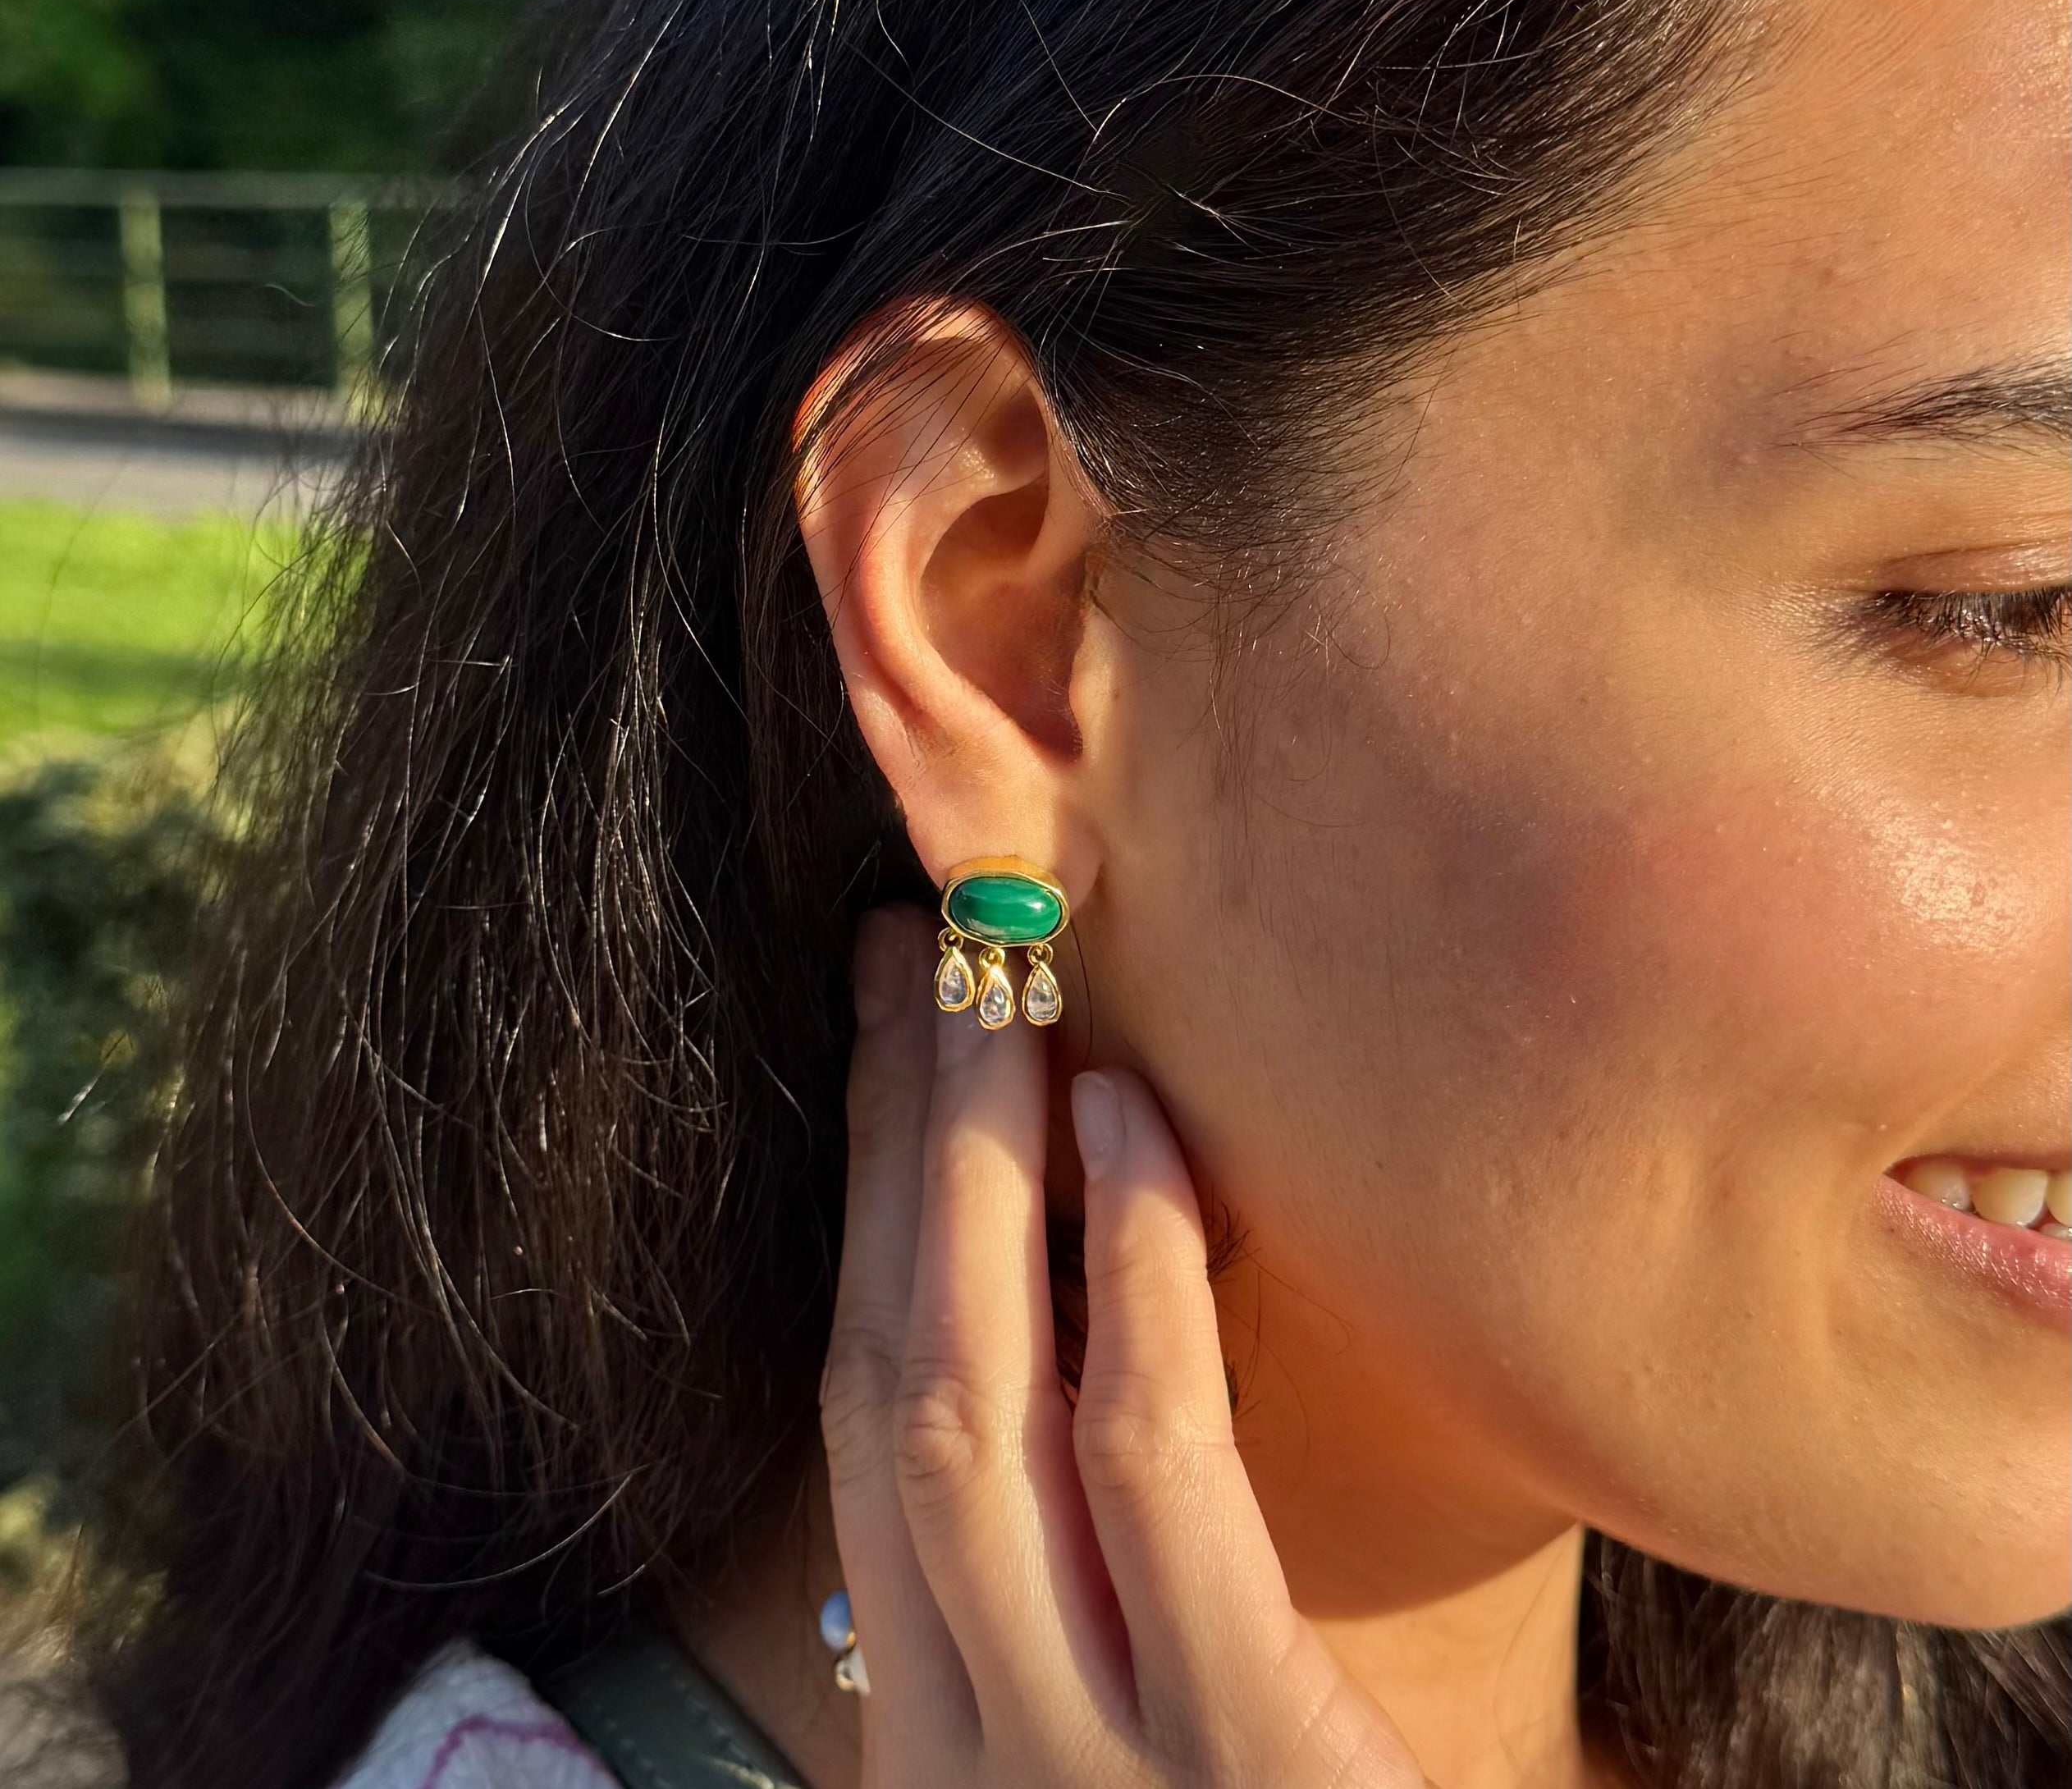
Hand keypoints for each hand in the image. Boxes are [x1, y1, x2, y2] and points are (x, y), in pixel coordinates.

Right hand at [820, 907, 1426, 1787]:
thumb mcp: (1115, 1756)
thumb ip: (1076, 1597)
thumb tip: (1077, 1335)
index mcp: (936, 1726)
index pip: (864, 1415)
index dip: (860, 1214)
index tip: (885, 1042)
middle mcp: (956, 1738)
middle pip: (885, 1374)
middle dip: (886, 1153)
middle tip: (914, 954)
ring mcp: (1072, 1760)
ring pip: (966, 1405)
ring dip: (970, 1176)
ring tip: (996, 991)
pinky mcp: (1234, 1765)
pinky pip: (1148, 1481)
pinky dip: (1130, 1290)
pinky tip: (1129, 1138)